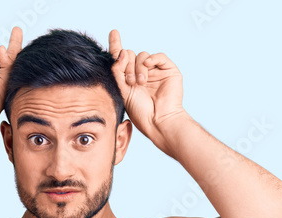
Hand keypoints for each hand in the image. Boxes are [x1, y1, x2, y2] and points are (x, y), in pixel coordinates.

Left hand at [108, 29, 188, 155]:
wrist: (158, 120)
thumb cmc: (140, 111)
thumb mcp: (121, 90)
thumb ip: (117, 71)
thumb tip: (121, 51)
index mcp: (129, 78)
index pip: (121, 58)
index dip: (116, 45)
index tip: (114, 33)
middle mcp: (142, 73)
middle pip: (129, 55)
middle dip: (127, 66)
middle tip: (131, 82)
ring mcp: (155, 71)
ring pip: (142, 55)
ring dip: (138, 68)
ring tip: (140, 82)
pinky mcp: (168, 70)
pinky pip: (158, 56)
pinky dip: (151, 59)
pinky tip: (147, 66)